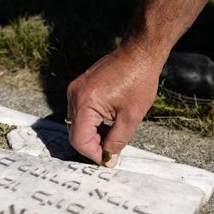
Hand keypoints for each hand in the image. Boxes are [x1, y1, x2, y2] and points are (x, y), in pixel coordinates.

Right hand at [66, 43, 160, 166]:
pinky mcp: (80, 86)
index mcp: (85, 104)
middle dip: (92, 145)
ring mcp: (75, 89)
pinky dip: (91, 122)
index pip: (79, 140)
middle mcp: (75, 96)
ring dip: (92, 134)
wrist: (139, 53)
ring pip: (77, 124)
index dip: (93, 154)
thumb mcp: (131, 117)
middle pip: (75, 133)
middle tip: (112, 150)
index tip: (108, 159)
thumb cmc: (138, 81)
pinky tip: (108, 122)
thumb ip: (117, 141)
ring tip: (113, 135)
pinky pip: (80, 112)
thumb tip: (108, 158)